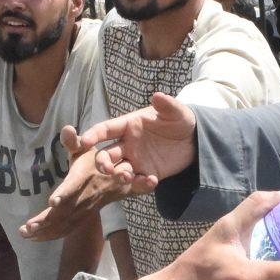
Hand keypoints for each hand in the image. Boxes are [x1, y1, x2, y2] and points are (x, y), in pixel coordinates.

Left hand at [21, 132, 138, 241]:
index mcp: (83, 180)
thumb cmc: (95, 161)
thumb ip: (74, 141)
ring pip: (63, 225)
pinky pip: (65, 230)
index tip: (51, 203)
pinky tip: (34, 238)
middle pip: (64, 212)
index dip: (64, 195)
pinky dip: (50, 236)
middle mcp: (83, 198)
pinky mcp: (80, 219)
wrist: (116, 180)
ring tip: (24, 234)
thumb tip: (66, 128)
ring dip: (44, 232)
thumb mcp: (85, 147)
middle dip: (45, 222)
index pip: (73, 188)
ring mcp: (82, 212)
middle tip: (26, 229)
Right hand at [74, 93, 199, 189]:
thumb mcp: (177, 112)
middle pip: (106, 154)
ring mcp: (136, 160)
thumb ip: (167, 105)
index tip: (84, 143)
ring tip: (128, 176)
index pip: (105, 130)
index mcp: (128, 125)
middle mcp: (127, 144)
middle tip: (106, 169)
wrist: (195, 140)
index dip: (93, 135)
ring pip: (118, 170)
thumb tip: (157, 96)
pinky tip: (151, 181)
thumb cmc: (181, 120)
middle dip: (102, 163)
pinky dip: (141, 184)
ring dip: (119, 175)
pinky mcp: (147, 173)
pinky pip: (139, 181)